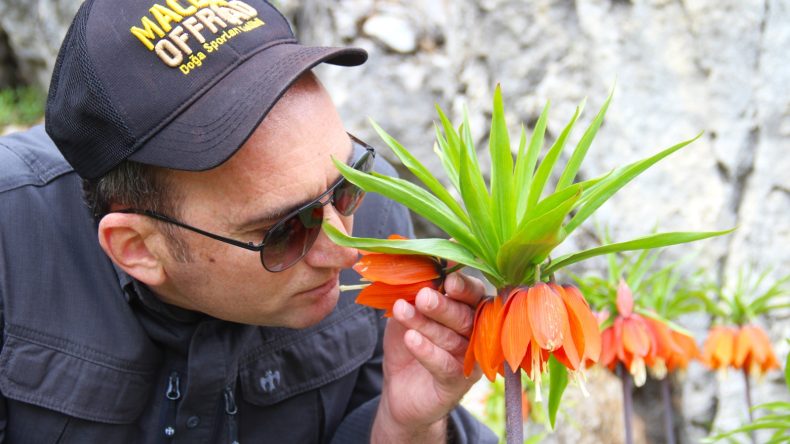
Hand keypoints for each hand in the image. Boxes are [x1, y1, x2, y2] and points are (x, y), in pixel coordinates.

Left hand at [371, 272, 486, 442]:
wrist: (399, 389)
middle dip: (442, 305)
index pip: (474, 294)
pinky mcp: (455, 384)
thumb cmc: (409, 343)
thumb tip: (421, 256)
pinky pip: (445, 365)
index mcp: (468, 310)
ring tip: (401, 311)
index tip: (447, 279)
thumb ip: (415, 288)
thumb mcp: (408, 310)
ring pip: (452, 339)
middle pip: (465, 316)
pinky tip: (411, 338)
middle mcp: (475, 335)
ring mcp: (468, 361)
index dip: (463, 286)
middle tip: (422, 296)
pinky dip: (427, 351)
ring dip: (426, 324)